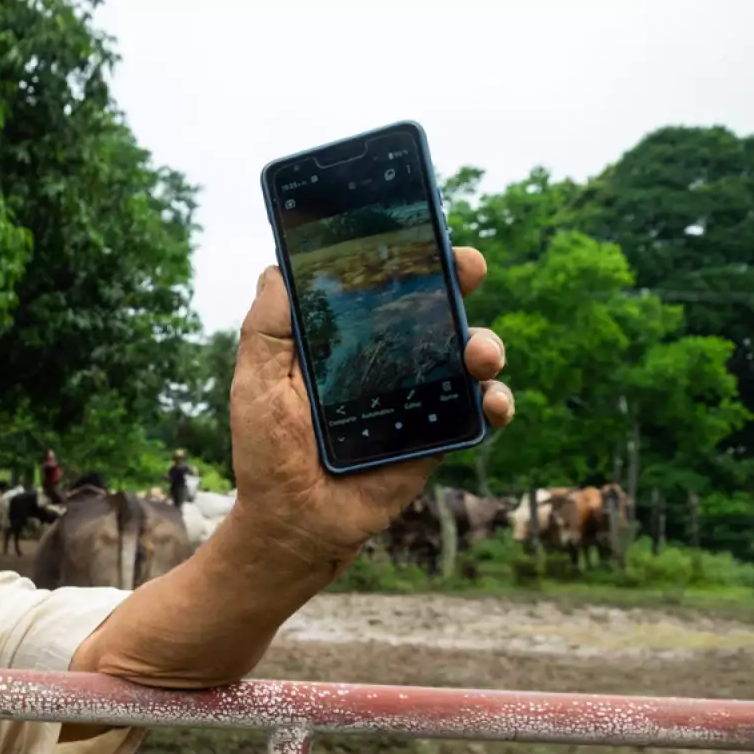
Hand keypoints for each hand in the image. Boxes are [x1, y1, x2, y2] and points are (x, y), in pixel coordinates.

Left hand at [228, 246, 514, 557]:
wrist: (290, 523)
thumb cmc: (267, 452)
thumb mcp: (256, 382)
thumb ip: (267, 328)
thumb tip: (278, 266)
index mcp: (345, 341)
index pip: (381, 286)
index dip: (406, 255)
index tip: (424, 230)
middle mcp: (386, 362)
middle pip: (435, 308)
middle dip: (460, 279)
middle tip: (468, 267)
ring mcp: (416, 398)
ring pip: (468, 354)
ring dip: (485, 343)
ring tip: (477, 355)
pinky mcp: (436, 438)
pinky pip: (480, 413)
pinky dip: (496, 402)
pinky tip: (490, 401)